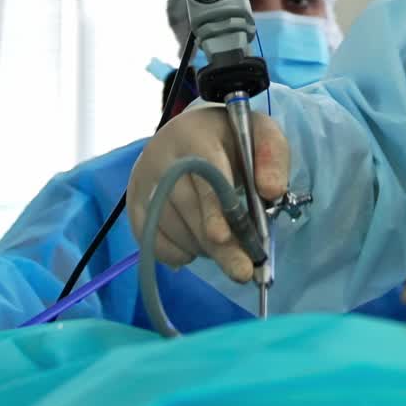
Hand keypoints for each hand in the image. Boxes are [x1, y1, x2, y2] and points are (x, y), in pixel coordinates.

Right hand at [127, 106, 288, 283]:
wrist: (195, 133)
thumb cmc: (232, 139)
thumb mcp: (261, 136)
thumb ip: (272, 158)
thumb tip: (271, 190)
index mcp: (194, 134)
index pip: (202, 172)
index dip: (212, 207)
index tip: (223, 237)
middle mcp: (160, 154)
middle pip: (187, 206)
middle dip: (217, 244)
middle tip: (241, 271)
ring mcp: (143, 178)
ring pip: (169, 226)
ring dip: (199, 247)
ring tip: (222, 246)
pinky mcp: (133, 200)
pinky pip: (150, 239)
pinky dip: (175, 253)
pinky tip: (195, 248)